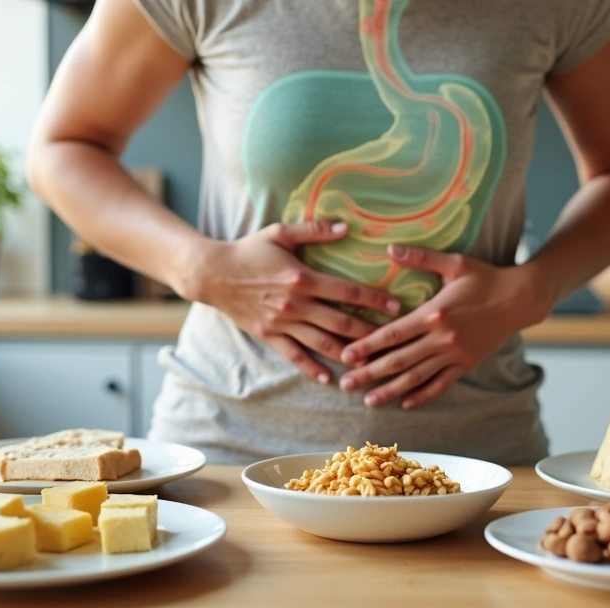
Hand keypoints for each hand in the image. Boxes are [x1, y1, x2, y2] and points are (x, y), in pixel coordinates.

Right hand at [192, 221, 400, 383]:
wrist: (212, 274)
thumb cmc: (248, 250)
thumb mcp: (280, 233)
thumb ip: (315, 230)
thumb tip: (347, 227)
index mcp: (303, 278)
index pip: (348, 292)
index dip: (375, 300)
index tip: (396, 307)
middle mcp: (296, 305)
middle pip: (342, 323)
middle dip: (370, 333)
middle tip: (394, 340)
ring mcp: (282, 324)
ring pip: (322, 344)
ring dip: (348, 355)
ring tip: (371, 363)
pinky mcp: (269, 336)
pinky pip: (295, 356)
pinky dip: (312, 369)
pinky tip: (330, 379)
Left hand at [337, 244, 548, 408]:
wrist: (521, 298)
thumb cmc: (486, 277)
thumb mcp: (454, 262)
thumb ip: (421, 257)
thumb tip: (390, 248)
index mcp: (435, 313)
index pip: (393, 333)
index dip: (367, 346)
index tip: (346, 355)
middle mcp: (443, 338)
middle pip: (399, 360)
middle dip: (370, 373)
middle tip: (346, 384)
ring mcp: (456, 354)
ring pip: (417, 377)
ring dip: (391, 390)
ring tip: (368, 401)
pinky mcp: (467, 363)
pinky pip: (442, 384)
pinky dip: (423, 395)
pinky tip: (406, 402)